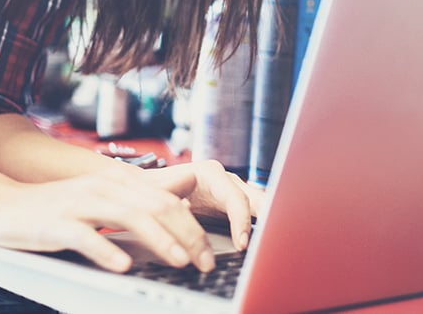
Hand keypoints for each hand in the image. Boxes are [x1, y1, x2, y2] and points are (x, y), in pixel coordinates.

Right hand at [0, 168, 214, 272]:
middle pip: (155, 207)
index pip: (164, 201)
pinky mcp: (57, 224)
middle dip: (185, 235)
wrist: (1, 206)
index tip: (208, 252)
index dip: (191, 226)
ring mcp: (79, 204)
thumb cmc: (55, 209)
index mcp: (115, 181)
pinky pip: (86, 237)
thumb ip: (139, 199)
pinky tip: (123, 265)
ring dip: (159, 240)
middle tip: (203, 263)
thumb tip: (183, 197)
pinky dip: (107, 250)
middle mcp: (102, 187)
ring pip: (129, 217)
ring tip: (179, 261)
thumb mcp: (101, 199)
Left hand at [139, 159, 263, 251]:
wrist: (151, 187)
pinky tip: (265, 246)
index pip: (235, 197)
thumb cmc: (154, 189)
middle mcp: (226, 181)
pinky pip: (253, 216)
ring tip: (272, 248)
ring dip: (266, 226)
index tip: (242, 244)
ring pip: (259, 207)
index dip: (240, 220)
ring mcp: (232, 192)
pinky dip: (260, 230)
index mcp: (210, 174)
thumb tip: (184, 216)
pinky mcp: (233, 207)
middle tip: (271, 246)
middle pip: (255, 199)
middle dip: (267, 220)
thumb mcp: (159, 196)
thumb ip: (171, 206)